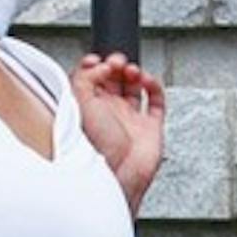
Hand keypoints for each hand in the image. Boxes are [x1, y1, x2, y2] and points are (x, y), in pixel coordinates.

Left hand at [71, 51, 165, 215]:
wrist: (118, 176)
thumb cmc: (94, 147)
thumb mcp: (79, 102)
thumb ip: (84, 77)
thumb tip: (98, 65)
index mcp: (87, 108)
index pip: (90, 79)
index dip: (95, 65)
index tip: (98, 59)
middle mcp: (108, 113)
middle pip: (113, 80)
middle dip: (116, 65)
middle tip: (118, 61)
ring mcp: (129, 120)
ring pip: (134, 88)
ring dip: (134, 73)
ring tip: (132, 70)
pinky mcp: (149, 128)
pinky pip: (156, 102)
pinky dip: (154, 87)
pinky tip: (148, 81)